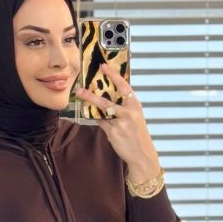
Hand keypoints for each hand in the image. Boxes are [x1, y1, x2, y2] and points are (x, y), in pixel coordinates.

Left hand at [74, 64, 160, 181]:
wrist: (142, 154)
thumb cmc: (137, 134)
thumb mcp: (135, 117)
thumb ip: (123, 107)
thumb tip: (107, 96)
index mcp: (135, 105)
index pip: (124, 86)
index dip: (113, 75)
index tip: (104, 66)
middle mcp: (129, 112)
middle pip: (107, 100)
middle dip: (93, 93)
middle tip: (81, 86)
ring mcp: (121, 123)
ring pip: (102, 110)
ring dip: (89, 102)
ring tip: (80, 95)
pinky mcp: (114, 133)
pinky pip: (101, 122)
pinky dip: (96, 118)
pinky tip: (91, 113)